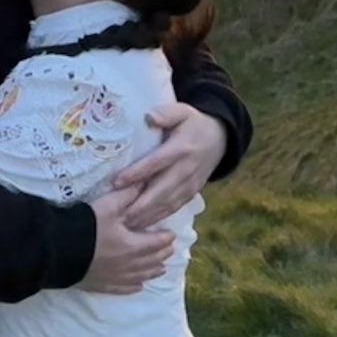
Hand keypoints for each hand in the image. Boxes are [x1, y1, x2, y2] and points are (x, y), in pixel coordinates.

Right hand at [78, 187, 174, 293]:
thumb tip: (144, 183)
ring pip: (141, 276)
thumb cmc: (87, 226)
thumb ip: (128, 194)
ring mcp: (116, 277)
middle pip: (151, 261)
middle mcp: (129, 265)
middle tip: (169, 250)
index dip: (166, 239)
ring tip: (161, 269)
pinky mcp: (103, 285)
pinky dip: (135, 287)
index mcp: (133, 245)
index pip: (156, 243)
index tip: (172, 235)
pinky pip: (124, 288)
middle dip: (162, 254)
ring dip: (153, 271)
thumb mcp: (108, 205)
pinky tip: (139, 286)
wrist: (60, 251)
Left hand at [112, 104, 225, 228]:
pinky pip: (173, 208)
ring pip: (166, 204)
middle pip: (160, 191)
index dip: (136, 173)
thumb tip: (149, 117)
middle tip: (117, 214)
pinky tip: (143, 225)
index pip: (155, 163)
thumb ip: (166, 113)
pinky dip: (158, 218)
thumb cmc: (194, 124)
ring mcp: (190, 184)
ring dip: (147, 216)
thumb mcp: (183, 111)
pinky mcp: (191, 193)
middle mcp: (186, 169)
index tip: (116, 182)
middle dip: (139, 205)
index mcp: (181, 149)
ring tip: (126, 224)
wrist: (220, 139)